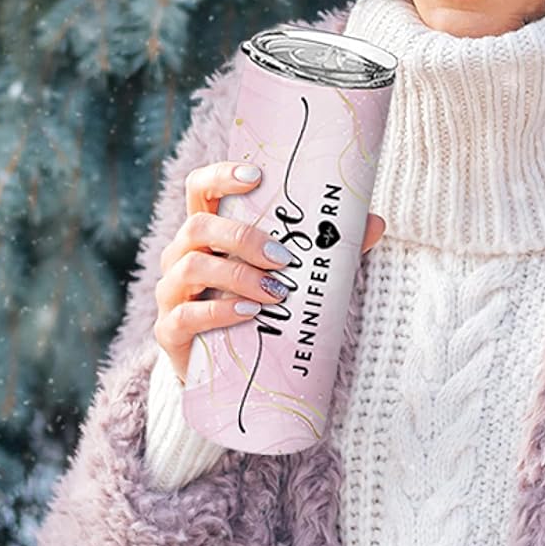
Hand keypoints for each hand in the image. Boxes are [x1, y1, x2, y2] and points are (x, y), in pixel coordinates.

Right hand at [154, 161, 384, 384]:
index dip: (221, 175)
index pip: (199, 188)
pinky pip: (186, 315)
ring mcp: (170, 291)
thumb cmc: (260, 305)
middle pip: (197, 226)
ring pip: (192, 268)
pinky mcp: (169, 330)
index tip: (256, 176)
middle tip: (285, 258)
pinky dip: (221, 312)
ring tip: (276, 292)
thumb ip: (328, 249)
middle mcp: (182, 254)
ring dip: (238, 276)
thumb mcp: (291, 274)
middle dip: (243, 238)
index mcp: (208, 231)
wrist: (231, 369)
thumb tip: (375, 222)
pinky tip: (250, 314)